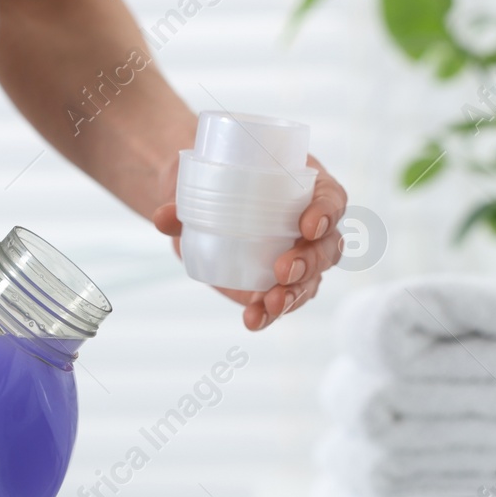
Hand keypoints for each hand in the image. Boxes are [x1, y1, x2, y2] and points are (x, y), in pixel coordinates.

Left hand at [152, 155, 347, 330]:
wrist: (199, 200)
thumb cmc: (213, 176)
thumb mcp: (201, 178)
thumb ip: (185, 197)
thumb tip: (163, 218)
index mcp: (306, 186)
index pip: (332, 199)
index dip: (327, 212)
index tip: (308, 224)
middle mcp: (310, 225)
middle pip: (327, 248)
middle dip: (310, 262)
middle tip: (284, 270)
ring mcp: (296, 256)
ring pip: (311, 280)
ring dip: (294, 295)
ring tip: (270, 304)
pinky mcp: (275, 283)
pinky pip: (282, 301)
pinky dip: (270, 314)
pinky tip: (254, 320)